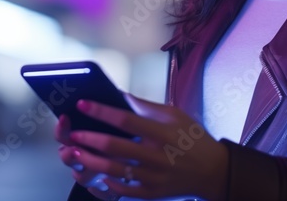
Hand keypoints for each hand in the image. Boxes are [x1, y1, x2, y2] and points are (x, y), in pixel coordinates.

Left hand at [56, 93, 228, 200]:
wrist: (213, 171)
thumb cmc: (192, 138)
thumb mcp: (175, 115)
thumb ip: (146, 107)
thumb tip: (120, 95)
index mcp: (162, 132)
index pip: (127, 119)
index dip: (102, 111)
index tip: (83, 103)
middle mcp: (156, 156)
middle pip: (115, 147)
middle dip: (90, 139)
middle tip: (73, 132)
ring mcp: (153, 178)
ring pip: (114, 171)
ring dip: (90, 162)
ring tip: (75, 153)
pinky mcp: (151, 194)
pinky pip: (122, 190)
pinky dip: (105, 183)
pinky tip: (94, 174)